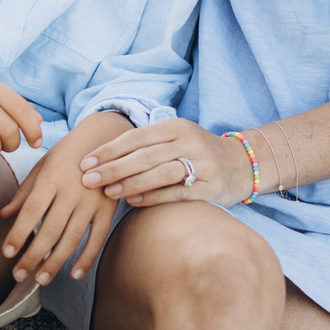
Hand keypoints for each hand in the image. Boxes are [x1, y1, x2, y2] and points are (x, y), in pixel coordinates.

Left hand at [0, 113, 131, 284]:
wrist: (105, 138)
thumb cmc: (67, 154)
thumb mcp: (43, 166)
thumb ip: (24, 192)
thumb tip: (3, 216)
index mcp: (51, 177)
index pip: (31, 211)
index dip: (18, 233)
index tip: (6, 253)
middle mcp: (71, 190)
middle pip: (49, 230)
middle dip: (33, 256)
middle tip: (18, 275)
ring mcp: (92, 201)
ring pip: (72, 238)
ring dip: (55, 262)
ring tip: (40, 280)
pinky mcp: (108, 208)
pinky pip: (97, 238)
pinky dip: (87, 258)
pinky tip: (74, 274)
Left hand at [80, 118, 252, 206]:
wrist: (244, 164)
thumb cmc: (198, 152)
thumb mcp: (177, 139)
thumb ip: (147, 145)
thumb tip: (103, 158)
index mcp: (176, 127)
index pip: (136, 137)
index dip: (109, 150)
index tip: (85, 162)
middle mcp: (189, 142)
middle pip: (144, 155)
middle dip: (112, 168)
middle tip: (87, 179)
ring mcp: (202, 164)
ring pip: (160, 172)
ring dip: (130, 183)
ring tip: (107, 193)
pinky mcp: (211, 187)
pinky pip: (177, 193)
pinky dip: (154, 197)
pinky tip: (134, 203)